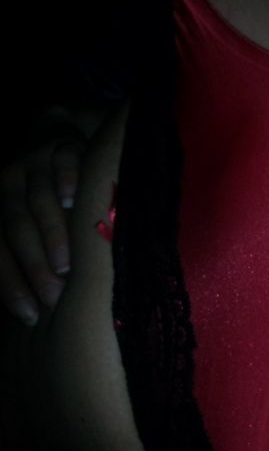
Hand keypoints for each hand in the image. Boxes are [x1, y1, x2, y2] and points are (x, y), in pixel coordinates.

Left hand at [0, 110, 86, 325]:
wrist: (57, 135)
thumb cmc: (48, 194)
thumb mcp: (29, 219)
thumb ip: (25, 251)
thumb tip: (34, 311)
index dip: (9, 283)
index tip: (28, 315)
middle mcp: (9, 182)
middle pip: (17, 226)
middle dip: (33, 265)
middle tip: (54, 297)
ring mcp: (37, 162)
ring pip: (39, 200)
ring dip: (52, 235)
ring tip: (68, 267)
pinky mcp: (65, 146)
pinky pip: (65, 164)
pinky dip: (68, 183)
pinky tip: (76, 203)